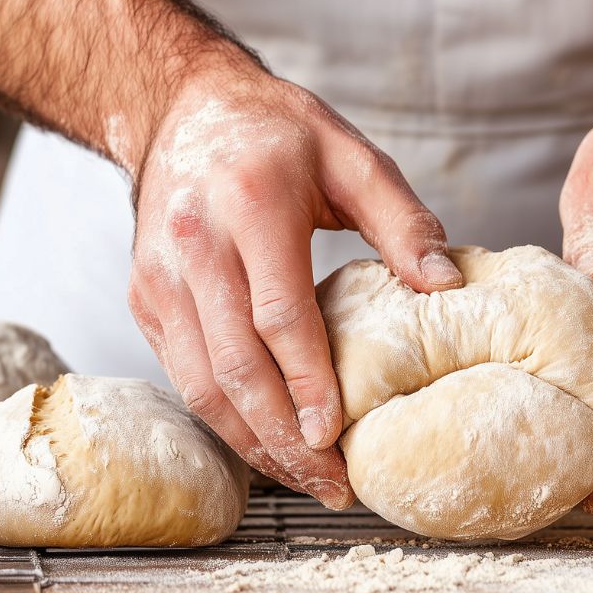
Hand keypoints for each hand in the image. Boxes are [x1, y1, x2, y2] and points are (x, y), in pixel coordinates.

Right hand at [127, 65, 462, 509]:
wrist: (182, 108)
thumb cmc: (277, 132)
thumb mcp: (351, 154)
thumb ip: (402, 219)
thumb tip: (446, 285)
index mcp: (251, 204)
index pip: (277, 315)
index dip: (307, 383)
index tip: (339, 435)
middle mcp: (195, 245)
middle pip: (233, 366)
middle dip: (283, 436)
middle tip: (332, 484)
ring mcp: (160, 277)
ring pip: (199, 383)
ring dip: (251, 442)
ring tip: (305, 479)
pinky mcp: (146, 299)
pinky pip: (181, 373)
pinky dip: (223, 419)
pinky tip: (267, 445)